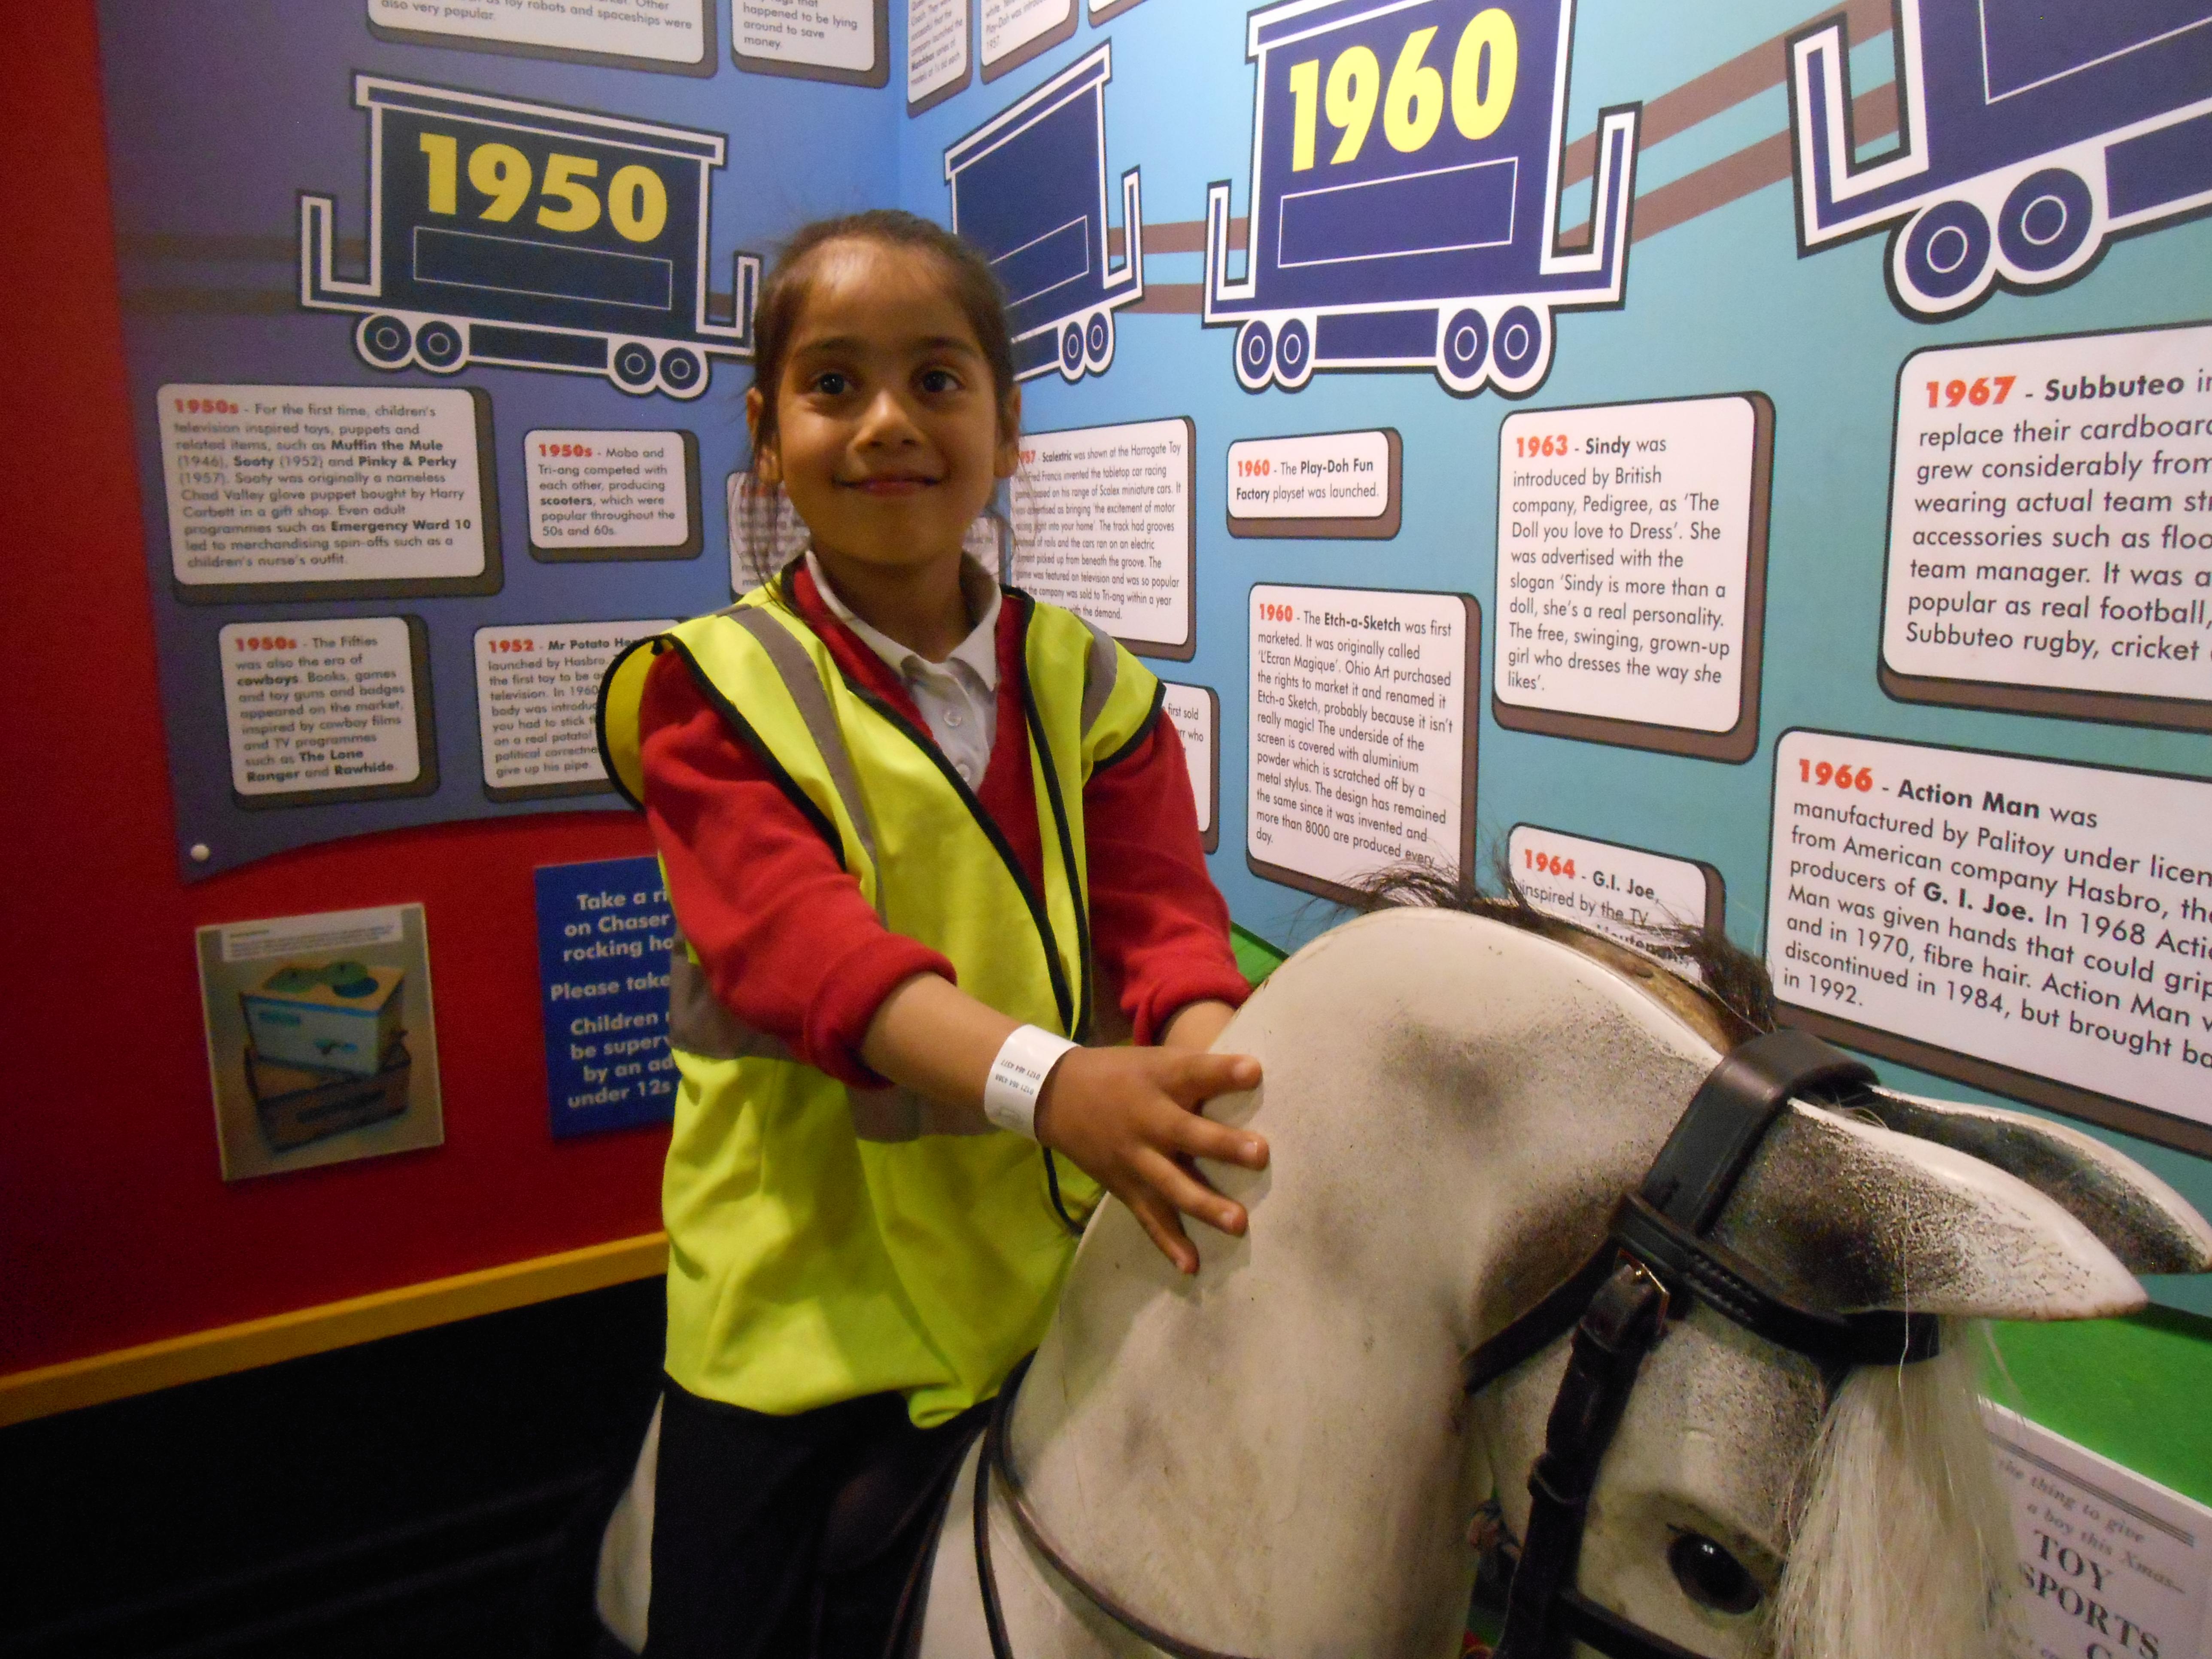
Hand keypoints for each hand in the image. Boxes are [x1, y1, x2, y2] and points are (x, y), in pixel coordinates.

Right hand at [1034, 1046, 1265, 1274]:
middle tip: (1260, 1154)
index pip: (1192, 1070)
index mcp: (1159, 1079)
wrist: (1058, 1097)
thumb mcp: (1156, 1061)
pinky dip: (1168, 1243)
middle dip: (1222, 1144)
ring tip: (1239, 1223)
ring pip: (1171, 1184)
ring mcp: (1134, 1158)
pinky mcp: (1125, 1187)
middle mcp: (1147, 1120)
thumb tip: (1257, 1074)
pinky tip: (1191, 1266)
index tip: (1254, 1071)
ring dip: (1205, 1205)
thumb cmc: (1123, 1075)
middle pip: (1185, 1132)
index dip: (1222, 1071)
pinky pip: (1149, 1218)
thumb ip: (1199, 1072)